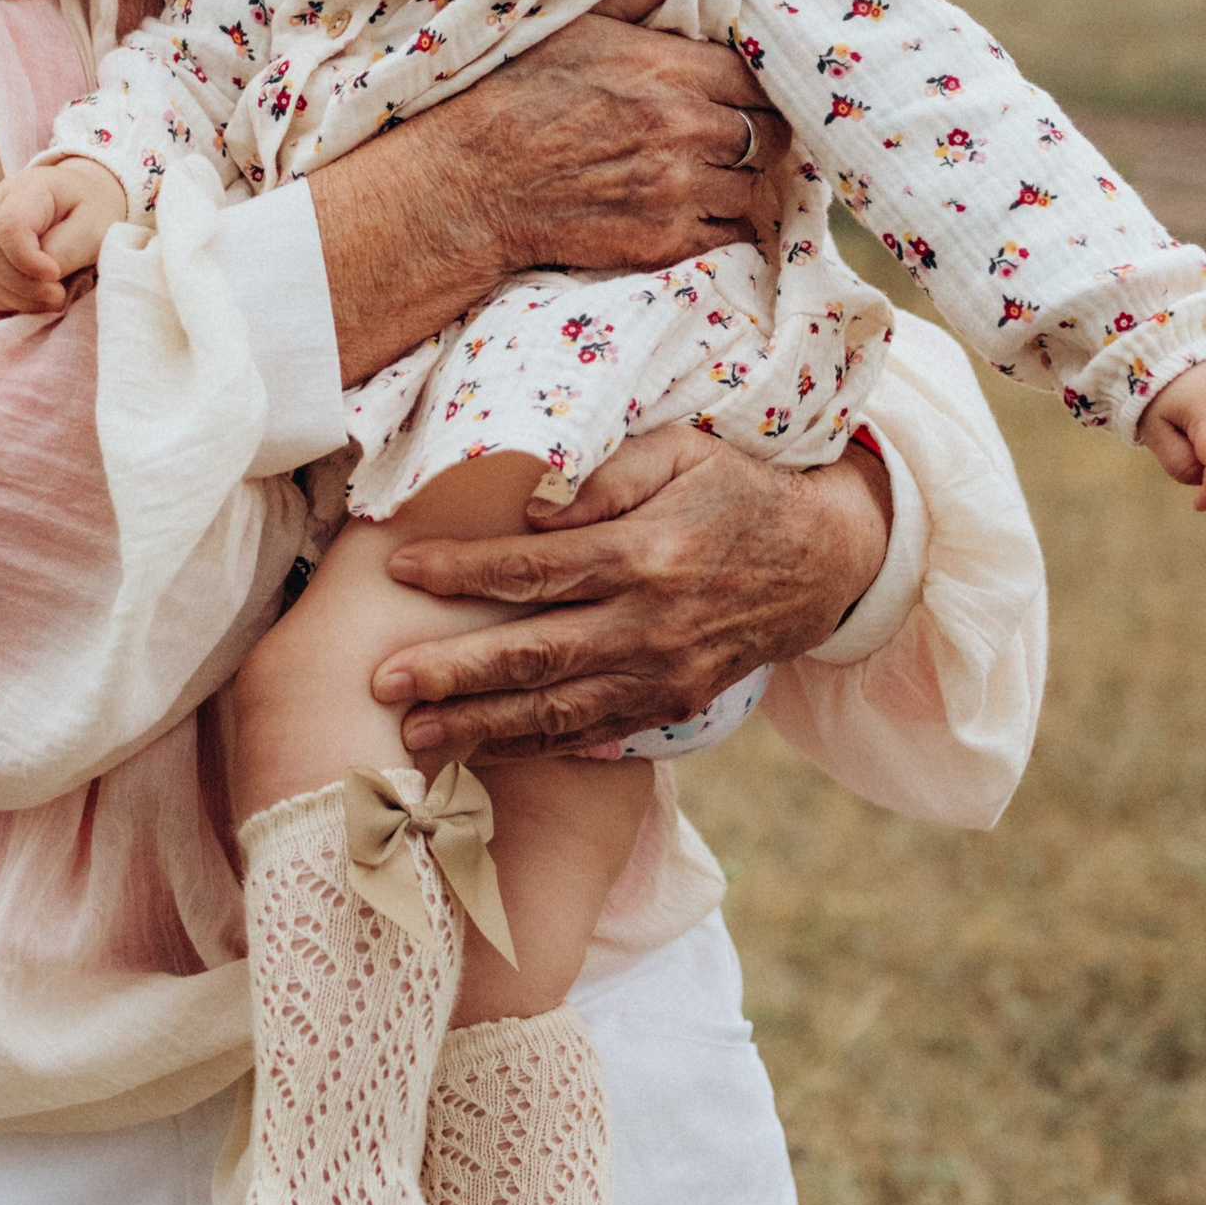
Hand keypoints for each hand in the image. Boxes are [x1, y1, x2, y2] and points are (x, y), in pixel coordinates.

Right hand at [0, 158, 130, 315]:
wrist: (81, 200)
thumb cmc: (91, 212)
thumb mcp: (94, 227)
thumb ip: (67, 250)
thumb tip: (41, 277)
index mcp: (27, 188)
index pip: (9, 226)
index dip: (28, 260)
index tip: (56, 275)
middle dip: (25, 286)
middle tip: (59, 297)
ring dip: (15, 298)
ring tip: (50, 299)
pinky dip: (2, 299)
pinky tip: (31, 300)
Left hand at [368, 424, 893, 761]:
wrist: (822, 562)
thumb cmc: (734, 491)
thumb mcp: (681, 451)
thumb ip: (606, 474)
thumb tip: (531, 504)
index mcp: (648, 552)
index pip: (539, 567)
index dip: (466, 571)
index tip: (402, 570)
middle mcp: (653, 623)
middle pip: (538, 653)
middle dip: (455, 671)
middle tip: (383, 682)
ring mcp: (663, 675)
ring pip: (558, 710)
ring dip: (480, 726)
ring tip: (412, 738)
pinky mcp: (671, 706)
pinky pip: (590, 733)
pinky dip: (532, 746)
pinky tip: (478, 752)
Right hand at [460, 0, 791, 278]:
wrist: (470, 181)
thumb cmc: (520, 93)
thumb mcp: (583, 23)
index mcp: (669, 70)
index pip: (759, 80)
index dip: (752, 89)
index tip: (736, 95)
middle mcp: (682, 130)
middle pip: (769, 136)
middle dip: (754, 135)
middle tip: (729, 135)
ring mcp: (674, 190)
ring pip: (751, 190)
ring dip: (733, 183)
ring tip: (703, 175)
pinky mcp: (661, 241)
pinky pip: (728, 236)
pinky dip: (717, 227)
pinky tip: (689, 211)